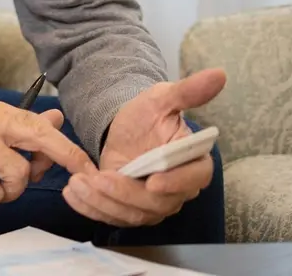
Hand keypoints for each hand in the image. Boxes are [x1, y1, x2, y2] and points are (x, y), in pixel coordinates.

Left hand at [62, 68, 226, 226]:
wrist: (124, 128)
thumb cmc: (148, 114)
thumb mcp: (162, 99)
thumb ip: (188, 91)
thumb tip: (219, 74)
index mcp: (193, 162)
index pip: (193, 178)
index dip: (175, 182)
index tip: (152, 181)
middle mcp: (177, 189)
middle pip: (158, 204)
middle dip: (126, 194)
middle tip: (100, 179)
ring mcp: (153, 205)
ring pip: (132, 215)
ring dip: (103, 202)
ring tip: (79, 183)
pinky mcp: (129, 211)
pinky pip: (112, 217)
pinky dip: (90, 208)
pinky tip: (71, 194)